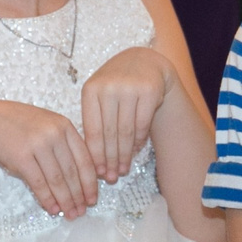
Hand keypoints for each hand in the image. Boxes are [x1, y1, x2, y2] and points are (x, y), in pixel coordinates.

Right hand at [0, 100, 98, 218]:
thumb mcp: (48, 127)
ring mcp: (37, 144)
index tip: (93, 198)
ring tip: (70, 214)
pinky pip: (39, 183)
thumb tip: (83, 180)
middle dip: (79, 196)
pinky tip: (53, 209)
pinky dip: (47, 199)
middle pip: (72, 172)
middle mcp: (54, 134)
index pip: (84, 159)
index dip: (90, 183)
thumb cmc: (20, 127)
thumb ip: (66, 145)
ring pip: (57, 180)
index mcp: (65, 126)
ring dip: (65, 200)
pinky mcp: (21, 157)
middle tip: (82, 211)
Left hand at [78, 46, 172, 181]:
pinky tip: (135, 153)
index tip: (97, 173)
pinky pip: (143, 124)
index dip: (95, 154)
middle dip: (110, 159)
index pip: (92, 129)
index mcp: (91, 90)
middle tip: (111, 178)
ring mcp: (130, 87)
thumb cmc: (117, 85)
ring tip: (123, 170)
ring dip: (125, 155)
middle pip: (109, 133)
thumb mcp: (100, 96)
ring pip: (126, 131)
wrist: (144, 62)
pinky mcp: (149, 90)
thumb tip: (93, 162)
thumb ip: (96, 121)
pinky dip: (138, 142)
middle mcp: (109, 87)